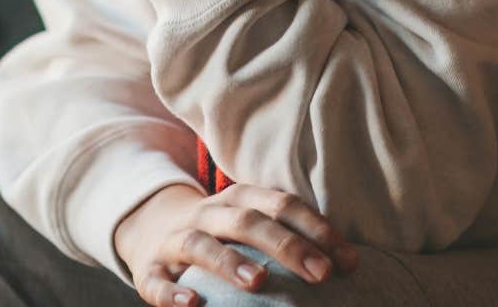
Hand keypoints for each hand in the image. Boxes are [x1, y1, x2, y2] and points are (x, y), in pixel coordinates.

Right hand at [113, 183, 358, 306]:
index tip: (347, 261)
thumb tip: (348, 264)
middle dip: (285, 245)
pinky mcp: (149, 270)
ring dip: (229, 261)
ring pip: (200, 244)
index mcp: (237, 200)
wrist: (151, 230)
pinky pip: (157, 282)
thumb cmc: (220, 235)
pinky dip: (173, 293)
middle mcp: (206, 214)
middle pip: (246, 220)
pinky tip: (193, 305)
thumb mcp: (250, 223)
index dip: (316, 229)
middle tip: (320, 274)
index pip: (281, 204)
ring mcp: (174, 241)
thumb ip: (289, 235)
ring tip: (258, 282)